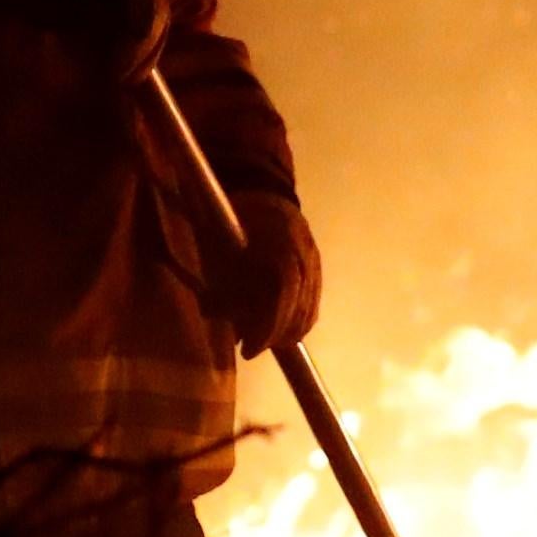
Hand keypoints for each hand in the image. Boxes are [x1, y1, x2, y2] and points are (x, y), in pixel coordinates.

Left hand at [212, 187, 322, 354]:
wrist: (260, 188)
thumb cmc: (231, 218)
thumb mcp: (218, 248)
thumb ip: (225, 287)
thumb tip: (234, 328)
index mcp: (279, 243)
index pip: (283, 293)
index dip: (267, 326)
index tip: (249, 349)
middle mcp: (304, 254)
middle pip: (300, 309)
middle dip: (274, 336)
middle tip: (251, 347)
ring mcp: (314, 260)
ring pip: (310, 310)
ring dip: (287, 333)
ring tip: (264, 341)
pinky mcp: (318, 267)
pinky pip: (313, 303)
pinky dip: (298, 321)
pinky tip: (280, 329)